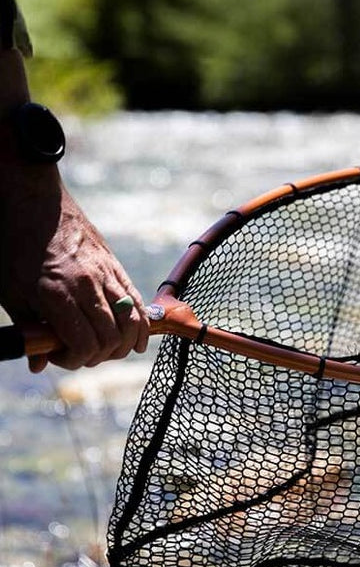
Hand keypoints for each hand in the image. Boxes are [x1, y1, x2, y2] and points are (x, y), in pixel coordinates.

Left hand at [0, 169, 149, 371]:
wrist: (36, 203)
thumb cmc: (16, 247)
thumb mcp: (11, 292)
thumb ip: (27, 330)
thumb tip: (38, 364)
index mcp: (58, 294)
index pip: (85, 345)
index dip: (74, 360)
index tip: (57, 355)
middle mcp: (88, 286)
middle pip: (110, 338)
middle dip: (97, 356)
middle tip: (78, 352)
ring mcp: (106, 274)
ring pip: (130, 322)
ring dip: (122, 345)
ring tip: (108, 349)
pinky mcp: (116, 266)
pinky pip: (137, 301)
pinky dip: (141, 325)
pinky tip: (137, 341)